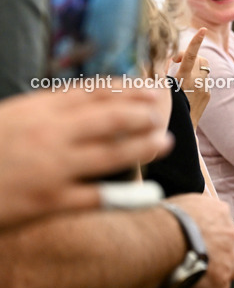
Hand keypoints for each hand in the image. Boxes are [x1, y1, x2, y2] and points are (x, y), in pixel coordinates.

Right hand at [0, 86, 172, 229]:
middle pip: (111, 117)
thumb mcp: (10, 118)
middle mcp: (50, 133)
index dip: (127, 89)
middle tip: (162, 112)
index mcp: (37, 109)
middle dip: (143, 112)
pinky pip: (96, 196)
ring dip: (144, 146)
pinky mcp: (49, 201)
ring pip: (112, 153)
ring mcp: (52, 167)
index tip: (149, 87)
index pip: (93, 93)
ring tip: (164, 141)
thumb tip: (78, 102)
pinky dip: (126, 195)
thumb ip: (42, 110)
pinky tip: (148, 195)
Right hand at [169, 193, 233, 287]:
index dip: (209, 238)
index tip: (197, 244)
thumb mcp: (180, 205)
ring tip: (194, 280)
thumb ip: (188, 212)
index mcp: (219, 212)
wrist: (165, 238)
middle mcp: (229, 233)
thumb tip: (178, 218)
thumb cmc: (163, 220)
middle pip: (229, 248)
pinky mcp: (221, 278)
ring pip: (230, 270)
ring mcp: (228, 257)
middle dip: (217, 256)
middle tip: (197, 262)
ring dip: (215, 275)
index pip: (221, 225)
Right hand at [171, 28, 210, 125]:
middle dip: (191, 56)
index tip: (202, 30)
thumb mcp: (160, 88)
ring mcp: (205, 89)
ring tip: (182, 75)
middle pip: (200, 58)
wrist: (182, 131)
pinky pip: (204, 80)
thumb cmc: (165, 109)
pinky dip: (196, 78)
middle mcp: (198, 83)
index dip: (196, 41)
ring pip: (204, 68)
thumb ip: (162, 70)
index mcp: (184, 80)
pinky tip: (187, 88)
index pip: (190, 56)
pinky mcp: (208, 94)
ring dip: (194, 67)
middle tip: (176, 62)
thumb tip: (166, 56)